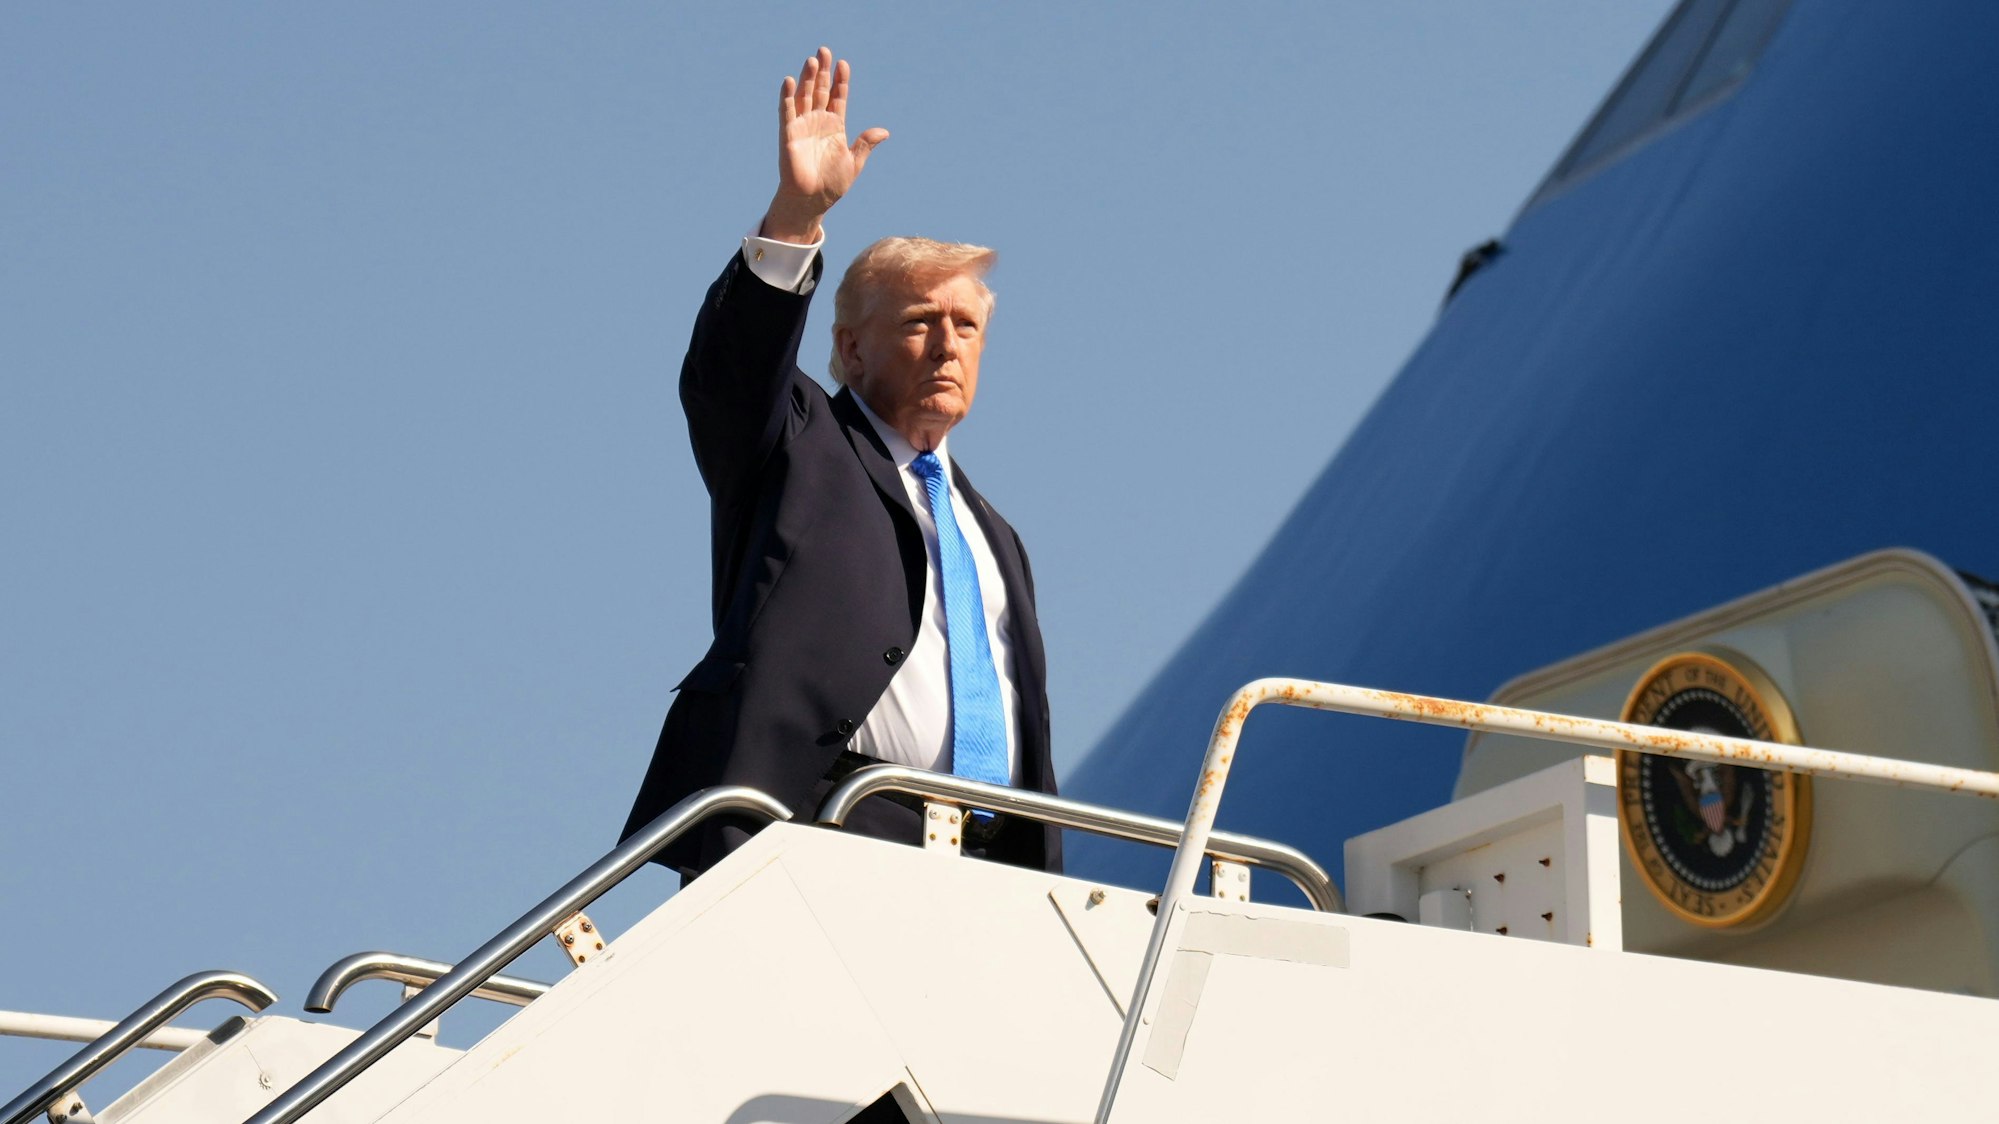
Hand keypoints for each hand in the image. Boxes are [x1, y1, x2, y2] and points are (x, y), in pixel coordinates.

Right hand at [760, 47, 888, 243]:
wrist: (813, 201)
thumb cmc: (832, 184)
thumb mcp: (854, 162)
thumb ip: (865, 144)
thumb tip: (884, 132)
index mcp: (835, 127)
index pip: (838, 97)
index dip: (841, 81)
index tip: (844, 64)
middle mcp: (817, 122)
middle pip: (821, 90)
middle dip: (823, 71)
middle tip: (824, 50)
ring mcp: (802, 126)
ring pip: (805, 96)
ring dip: (808, 79)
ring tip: (812, 60)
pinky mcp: (788, 135)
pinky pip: (787, 112)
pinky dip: (788, 97)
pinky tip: (790, 81)